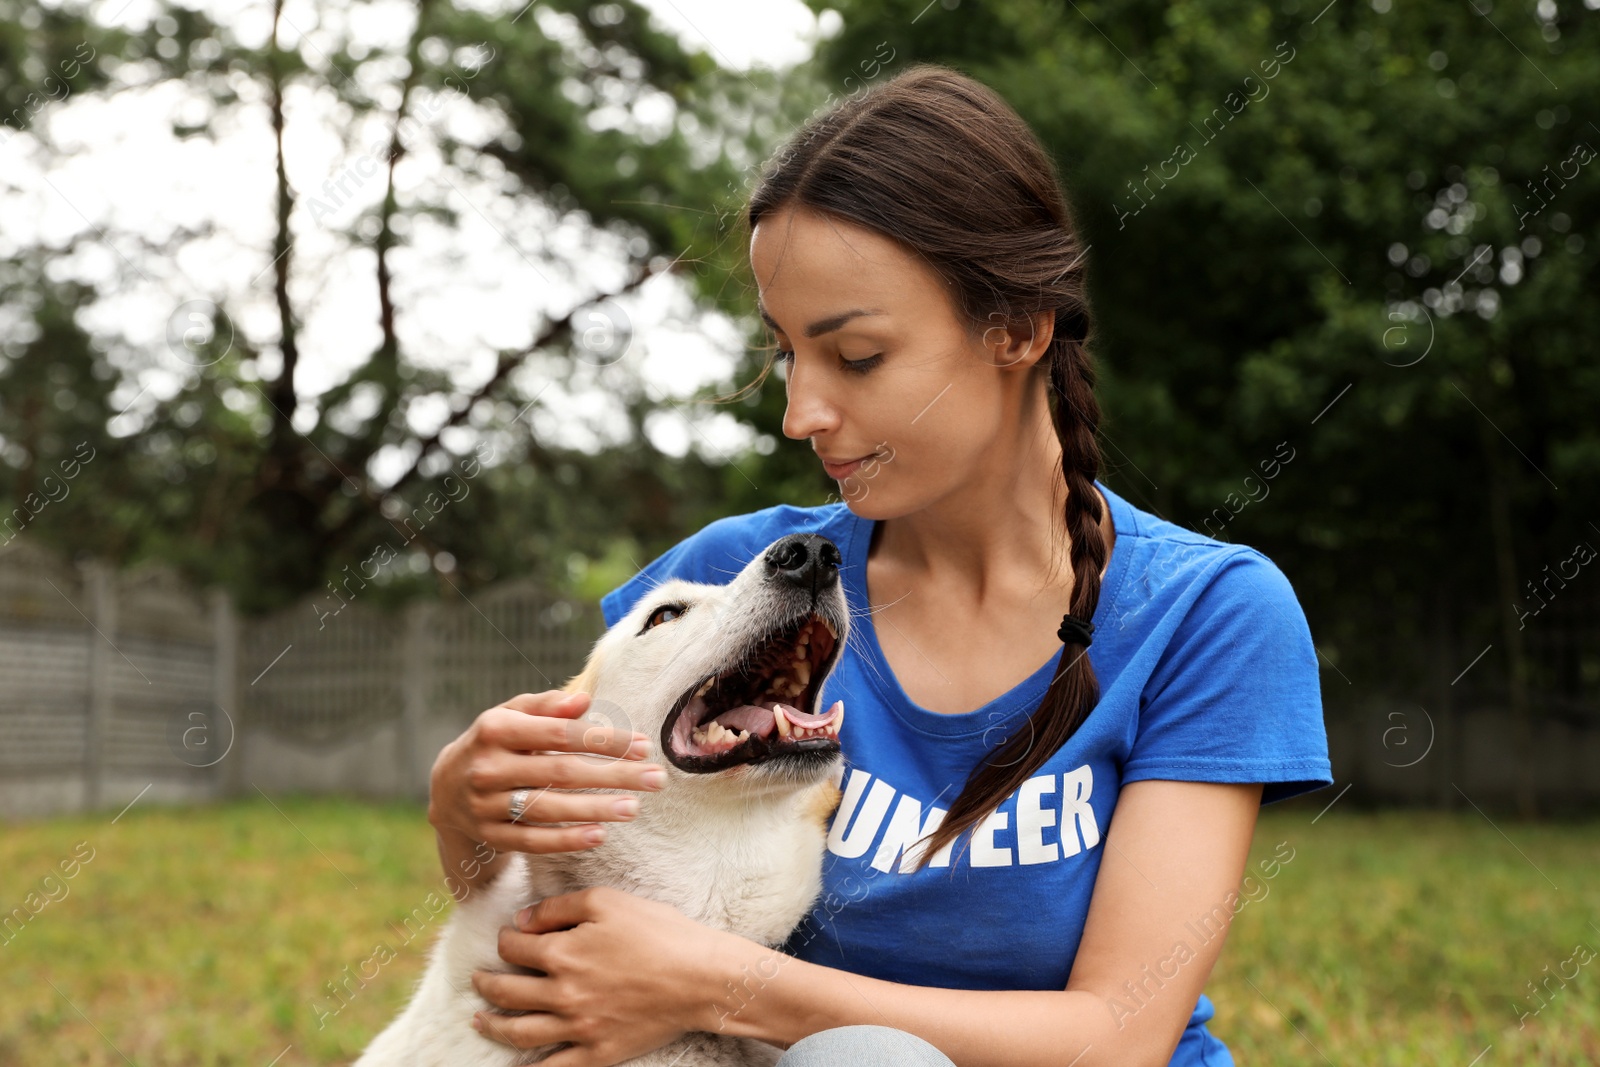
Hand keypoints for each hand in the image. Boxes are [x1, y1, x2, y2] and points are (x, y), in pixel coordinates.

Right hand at [429, 691, 666, 861]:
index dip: (604, 740)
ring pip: (548, 809)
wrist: (444, 789)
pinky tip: (599, 836)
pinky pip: (532, 841)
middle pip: (560, 773)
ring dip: (594, 809)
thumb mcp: (511, 715)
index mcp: (495, 730)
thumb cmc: (494, 743)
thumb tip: (584, 700)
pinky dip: (566, 840)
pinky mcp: (489, 836)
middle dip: (612, 776)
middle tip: (655, 780)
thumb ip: (545, 706)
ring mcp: (485, 805)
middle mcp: (488, 768)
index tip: (644, 746)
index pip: (560, 734)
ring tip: (634, 808)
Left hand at [470, 886, 754, 1065]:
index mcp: (561, 955)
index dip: (506, 940)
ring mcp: (579, 1028)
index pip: (514, 949)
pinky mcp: (599, 1053)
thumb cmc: (659, 932)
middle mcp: (562, 995)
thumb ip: (560, 907)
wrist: (700, 978)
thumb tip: (524, 920)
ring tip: (481, 1021)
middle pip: (507, 992)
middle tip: (479, 980)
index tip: (509, 937)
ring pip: (520, 1032)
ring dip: (493, 1026)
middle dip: (487, 984)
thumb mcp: (607, 901)